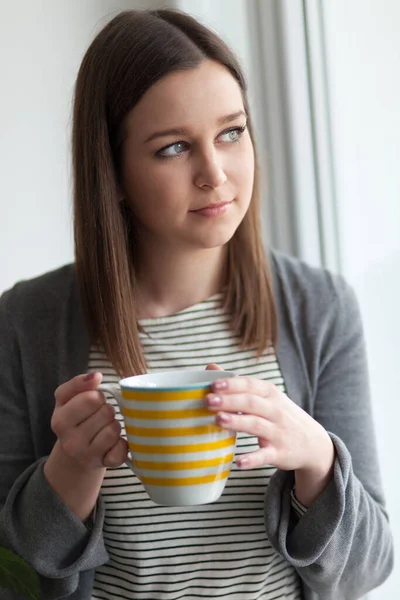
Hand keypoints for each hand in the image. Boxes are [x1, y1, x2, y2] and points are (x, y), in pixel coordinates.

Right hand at [51, 372, 127, 469]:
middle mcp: (71, 442)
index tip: (92, 402)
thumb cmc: (74, 417)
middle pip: (106, 412)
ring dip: (114, 425)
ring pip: (114, 429)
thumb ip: (78, 383)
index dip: (97, 397)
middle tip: (99, 416)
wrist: (74, 450)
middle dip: (106, 410)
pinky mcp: (104, 465)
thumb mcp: (67, 397)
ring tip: (105, 427)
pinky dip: (122, 444)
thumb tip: (96, 376)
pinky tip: (113, 443)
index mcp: (60, 421)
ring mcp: (87, 457)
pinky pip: (122, 450)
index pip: (91, 399)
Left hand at [205, 364, 334, 505]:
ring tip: (218, 420)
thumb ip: (238, 384)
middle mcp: (275, 411)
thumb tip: (211, 366)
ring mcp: (278, 432)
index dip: (232, 384)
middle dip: (229, 401)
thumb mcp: (265, 397)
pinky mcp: (279, 453)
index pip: (251, 385)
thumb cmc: (280, 415)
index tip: (213, 385)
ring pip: (256, 425)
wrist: (313, 443)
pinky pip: (265, 456)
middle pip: (251, 403)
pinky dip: (253, 459)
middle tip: (208, 400)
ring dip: (237, 422)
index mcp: (270, 394)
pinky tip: (239, 462)